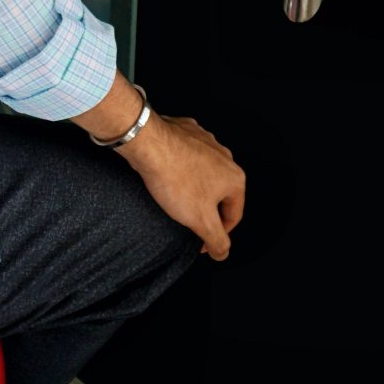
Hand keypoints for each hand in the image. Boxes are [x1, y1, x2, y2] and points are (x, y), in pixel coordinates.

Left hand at [124, 110, 244, 261]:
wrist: (148, 143)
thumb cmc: (174, 178)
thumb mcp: (200, 220)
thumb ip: (218, 240)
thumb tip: (223, 251)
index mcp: (235, 178)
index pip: (233, 216)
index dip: (218, 235)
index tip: (201, 243)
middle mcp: (225, 157)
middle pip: (220, 194)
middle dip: (205, 210)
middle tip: (187, 220)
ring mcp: (207, 141)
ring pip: (204, 173)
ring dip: (193, 188)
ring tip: (175, 197)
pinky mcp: (188, 131)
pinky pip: (188, 155)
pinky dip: (181, 167)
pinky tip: (168, 174)